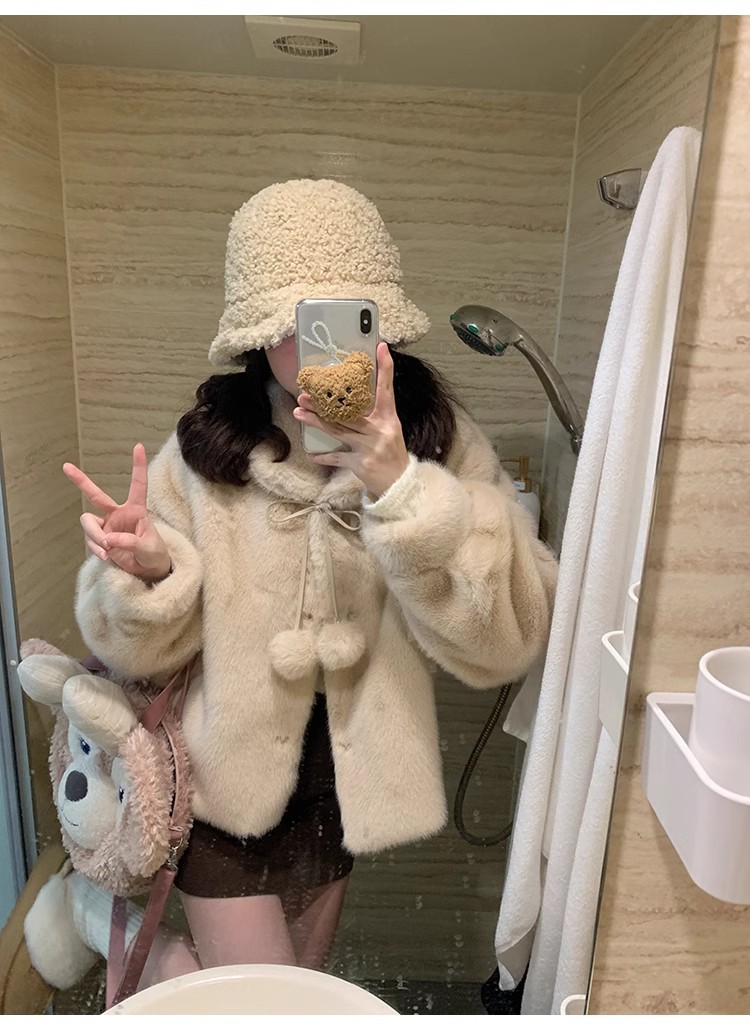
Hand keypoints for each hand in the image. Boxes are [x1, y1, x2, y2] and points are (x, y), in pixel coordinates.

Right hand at [63, 445, 171, 582]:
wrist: (147, 572)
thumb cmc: (154, 555)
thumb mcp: (148, 548)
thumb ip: (130, 542)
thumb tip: (109, 539)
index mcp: (136, 510)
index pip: (138, 485)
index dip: (138, 466)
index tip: (138, 446)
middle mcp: (118, 514)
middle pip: (96, 495)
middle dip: (81, 481)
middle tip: (66, 466)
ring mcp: (107, 526)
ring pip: (88, 522)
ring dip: (93, 535)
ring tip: (107, 549)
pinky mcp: (100, 539)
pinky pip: (89, 540)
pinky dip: (95, 548)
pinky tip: (106, 556)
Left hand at [294, 342, 409, 499]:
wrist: (400, 485)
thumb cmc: (392, 455)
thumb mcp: (389, 430)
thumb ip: (374, 415)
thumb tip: (351, 398)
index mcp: (389, 418)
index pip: (387, 389)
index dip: (384, 368)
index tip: (380, 347)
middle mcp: (379, 430)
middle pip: (348, 412)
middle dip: (324, 403)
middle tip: (306, 393)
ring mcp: (369, 447)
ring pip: (338, 430)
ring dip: (315, 421)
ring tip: (298, 412)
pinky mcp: (360, 464)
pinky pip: (337, 457)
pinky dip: (323, 456)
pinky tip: (310, 453)